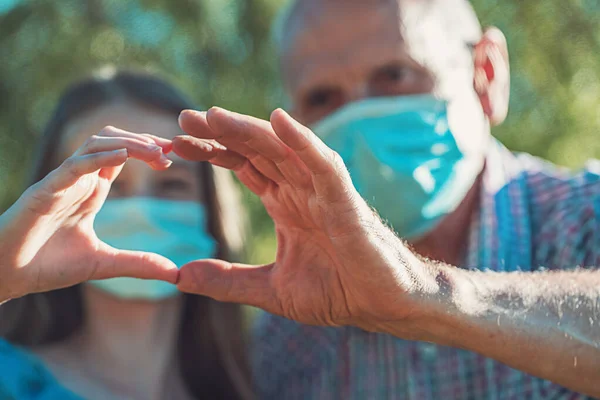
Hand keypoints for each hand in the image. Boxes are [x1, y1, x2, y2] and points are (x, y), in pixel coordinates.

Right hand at [0, 127, 178, 301]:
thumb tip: (174, 273)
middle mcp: (78, 180)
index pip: (123, 156)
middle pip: (113, 141)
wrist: (6, 277)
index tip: (173, 157)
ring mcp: (62, 183)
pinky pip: (73, 166)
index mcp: (91, 191)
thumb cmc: (47, 265)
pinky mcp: (45, 191)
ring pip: (95, 145)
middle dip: (143, 140)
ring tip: (155, 151)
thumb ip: (137, 264)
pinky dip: (98, 157)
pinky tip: (122, 156)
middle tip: (171, 149)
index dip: (148, 151)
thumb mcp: (102, 264)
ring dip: (127, 143)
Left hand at [173, 108, 440, 332]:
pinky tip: (280, 121)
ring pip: (283, 150)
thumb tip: (179, 276)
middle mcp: (300, 189)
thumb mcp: (270, 289)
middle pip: (257, 150)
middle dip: (221, 132)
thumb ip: (227, 281)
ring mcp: (322, 191)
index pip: (243, 165)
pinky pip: (323, 164)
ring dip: (250, 130)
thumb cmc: (337, 291)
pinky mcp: (345, 201)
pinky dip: (303, 142)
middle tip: (184, 117)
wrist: (381, 306)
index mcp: (284, 203)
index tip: (175, 144)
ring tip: (214, 115)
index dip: (212, 152)